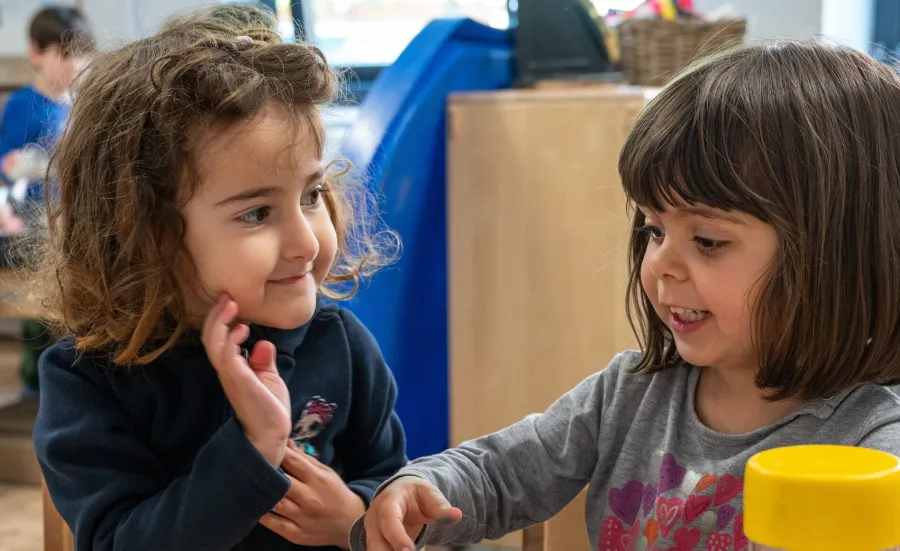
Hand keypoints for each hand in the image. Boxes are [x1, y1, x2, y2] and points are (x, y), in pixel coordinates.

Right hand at [201, 294, 290, 466]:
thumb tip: (262, 343)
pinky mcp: (239, 382)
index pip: (217, 339)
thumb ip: (263, 361)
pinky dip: (232, 340)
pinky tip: (242, 329)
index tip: (231, 301)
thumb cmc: (269, 409)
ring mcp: (230, 376)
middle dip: (216, 314)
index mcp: (232, 368)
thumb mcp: (269, 379)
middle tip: (228, 296)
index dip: (220, 319)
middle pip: (210, 337)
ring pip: (214, 343)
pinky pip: (227, 357)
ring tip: (232, 304)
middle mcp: (226, 370)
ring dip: (221, 321)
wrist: (271, 435)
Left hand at [260, 443, 365, 548]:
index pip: (293, 462)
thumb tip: (286, 443)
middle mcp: (309, 498)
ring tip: (250, 485)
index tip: (264, 446)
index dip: (277, 453)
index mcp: (318, 479)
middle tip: (252, 466)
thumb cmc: (335, 493)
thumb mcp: (326, 472)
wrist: (350, 523)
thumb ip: (304, 459)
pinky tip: (256, 507)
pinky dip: (263, 516)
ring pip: (276, 503)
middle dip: (266, 472)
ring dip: (262, 493)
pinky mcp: (296, 534)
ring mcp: (302, 517)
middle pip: (281, 482)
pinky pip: (274, 524)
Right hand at [363, 476, 461, 550]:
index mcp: (388, 501)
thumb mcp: (429, 494)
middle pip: (375, 542)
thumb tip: (457, 515)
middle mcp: (375, 518)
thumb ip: (440, 506)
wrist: (402, 494)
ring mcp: (372, 533)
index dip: (397, 536)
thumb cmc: (416, 494)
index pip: (388, 518)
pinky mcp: (375, 544)